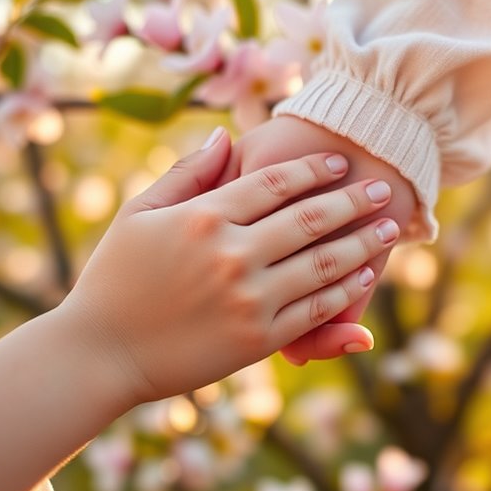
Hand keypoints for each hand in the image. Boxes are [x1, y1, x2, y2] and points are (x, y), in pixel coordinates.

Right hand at [56, 127, 399, 402]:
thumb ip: (185, 174)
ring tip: (389, 229)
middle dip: (354, 201)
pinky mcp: (257, 339)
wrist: (100, 354)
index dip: (314, 170)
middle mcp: (232, 255)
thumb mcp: (138, 214)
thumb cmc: (113, 280)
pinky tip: (363, 275)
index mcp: (203, 218)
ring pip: (323, 264)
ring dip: (363, 244)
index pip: (275, 183)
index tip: (340, 163)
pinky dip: (344, 291)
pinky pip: (314, 309)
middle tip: (384, 188)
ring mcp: (249, 299)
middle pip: (311, 219)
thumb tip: (225, 136)